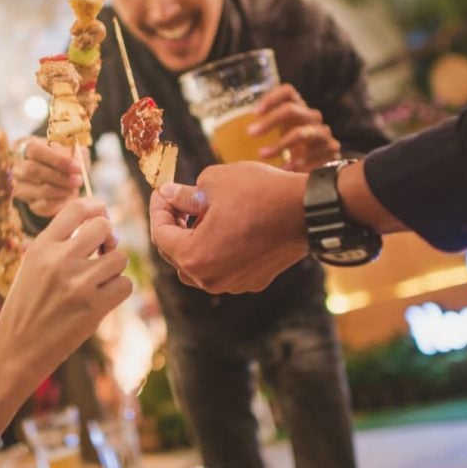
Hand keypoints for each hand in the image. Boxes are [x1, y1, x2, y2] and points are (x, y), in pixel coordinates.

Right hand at [0, 197, 131, 380]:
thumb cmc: (26, 307)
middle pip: (104, 226)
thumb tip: (101, 227)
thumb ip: (59, 245)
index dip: (95, 207)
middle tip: (103, 252)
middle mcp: (59, 260)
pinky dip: (118, 290)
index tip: (101, 214)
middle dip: (109, 237)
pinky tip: (103, 298)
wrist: (16, 349)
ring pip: (120, 257)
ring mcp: (78, 284)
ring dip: (114, 268)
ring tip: (99, 281)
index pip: (77, 208)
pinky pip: (125, 284)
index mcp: (41, 246)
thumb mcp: (32, 266)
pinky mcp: (94, 308)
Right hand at [13, 136, 83, 216]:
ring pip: (39, 189)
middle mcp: (17, 166)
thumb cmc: (62, 159)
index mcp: (24, 147)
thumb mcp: (69, 151)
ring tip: (74, 187)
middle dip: (59, 176)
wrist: (58, 177)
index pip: (35, 150)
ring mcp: (20, 186)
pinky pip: (43, 204)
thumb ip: (74, 153)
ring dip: (61, 189)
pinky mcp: (29, 203)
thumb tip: (77, 162)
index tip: (77, 167)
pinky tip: (68, 195)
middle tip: (78, 180)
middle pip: (33, 170)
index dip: (57, 159)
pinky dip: (59, 201)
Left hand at [149, 162, 308, 293]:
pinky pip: (223, 268)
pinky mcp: (252, 282)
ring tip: (199, 215)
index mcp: (194, 256)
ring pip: (198, 265)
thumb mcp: (213, 183)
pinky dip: (217, 250)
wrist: (308, 210)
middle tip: (176, 201)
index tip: (161, 191)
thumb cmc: (259, 192)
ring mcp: (232, 284)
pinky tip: (224, 227)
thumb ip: (184, 194)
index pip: (160, 234)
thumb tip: (169, 195)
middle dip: (173, 226)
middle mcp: (209, 279)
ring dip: (193, 241)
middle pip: (176, 254)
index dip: (158, 209)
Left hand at [249, 83, 340, 170]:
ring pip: (302, 132)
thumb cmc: (291, 152)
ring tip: (262, 155)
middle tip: (250, 133)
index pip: (288, 92)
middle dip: (269, 121)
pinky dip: (297, 163)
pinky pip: (314, 153)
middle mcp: (311, 117)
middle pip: (291, 110)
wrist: (323, 172)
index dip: (271, 97)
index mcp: (297, 109)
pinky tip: (283, 170)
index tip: (254, 112)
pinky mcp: (332, 149)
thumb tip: (217, 142)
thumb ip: (256, 134)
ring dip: (279, 144)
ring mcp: (323, 133)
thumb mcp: (276, 138)